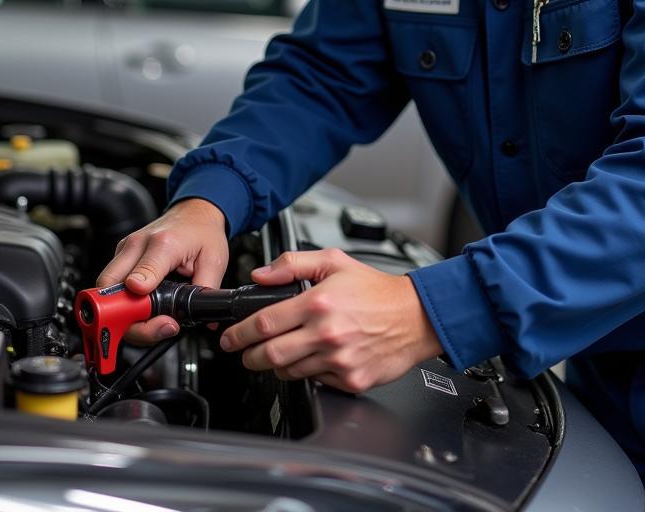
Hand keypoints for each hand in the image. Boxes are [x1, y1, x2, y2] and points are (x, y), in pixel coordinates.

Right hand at [96, 198, 228, 344]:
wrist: (194, 211)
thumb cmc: (202, 231)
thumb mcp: (214, 260)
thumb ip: (207, 290)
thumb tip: (204, 319)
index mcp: (163, 244)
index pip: (138, 277)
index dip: (138, 305)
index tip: (154, 319)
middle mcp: (138, 244)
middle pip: (109, 290)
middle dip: (125, 318)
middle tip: (153, 327)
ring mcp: (125, 249)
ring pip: (105, 291)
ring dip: (123, 314)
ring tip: (152, 320)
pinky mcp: (121, 255)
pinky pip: (110, 286)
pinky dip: (122, 304)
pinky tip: (143, 309)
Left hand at [219, 248, 441, 392]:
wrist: (415, 316)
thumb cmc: (376, 291)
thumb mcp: (334, 262)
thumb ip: (292, 264)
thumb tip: (261, 275)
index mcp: (319, 303)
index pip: (264, 324)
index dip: (239, 334)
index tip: (229, 337)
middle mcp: (327, 334)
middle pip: (269, 355)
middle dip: (248, 357)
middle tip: (244, 353)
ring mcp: (339, 360)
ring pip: (290, 372)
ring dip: (276, 365)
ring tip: (279, 353)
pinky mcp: (351, 380)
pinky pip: (316, 382)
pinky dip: (308, 373)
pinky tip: (313, 358)